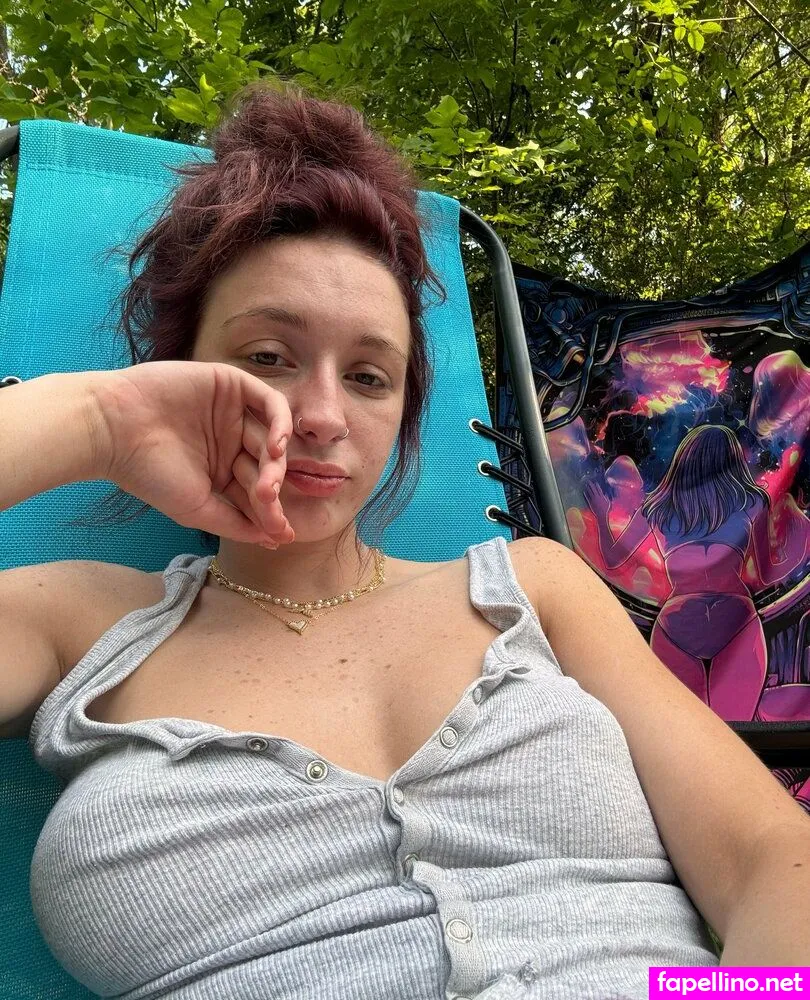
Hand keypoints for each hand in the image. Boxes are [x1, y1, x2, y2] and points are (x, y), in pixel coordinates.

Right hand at [91, 360, 294, 546]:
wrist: (115, 431)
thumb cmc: (149, 474)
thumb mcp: (198, 509)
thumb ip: (236, 524)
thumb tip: (274, 540)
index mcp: (222, 470)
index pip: (257, 492)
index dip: (271, 513)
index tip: (282, 535)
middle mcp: (231, 441)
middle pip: (266, 466)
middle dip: (272, 488)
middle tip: (267, 502)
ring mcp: (232, 412)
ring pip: (271, 436)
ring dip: (277, 462)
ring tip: (269, 482)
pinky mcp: (231, 384)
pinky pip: (269, 402)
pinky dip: (280, 423)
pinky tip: (274, 447)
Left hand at [583, 479, 610, 516]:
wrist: (602, 515)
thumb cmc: (606, 509)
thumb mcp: (608, 503)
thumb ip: (607, 498)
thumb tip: (606, 494)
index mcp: (602, 497)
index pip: (599, 489)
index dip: (597, 486)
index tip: (595, 482)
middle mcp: (597, 497)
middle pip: (593, 490)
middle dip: (591, 485)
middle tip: (588, 481)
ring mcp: (593, 500)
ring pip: (590, 493)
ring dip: (588, 488)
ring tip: (586, 485)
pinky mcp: (590, 503)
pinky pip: (587, 498)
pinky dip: (586, 494)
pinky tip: (584, 492)